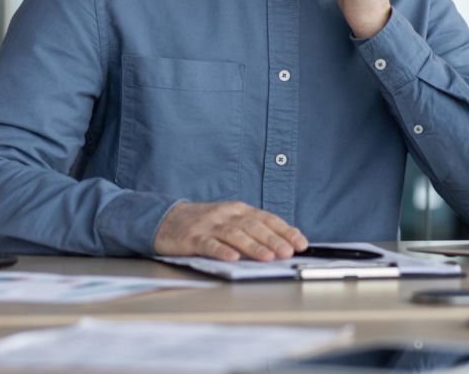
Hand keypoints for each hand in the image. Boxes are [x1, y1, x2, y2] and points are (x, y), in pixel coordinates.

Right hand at [154, 201, 307, 261]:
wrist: (167, 219)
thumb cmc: (205, 224)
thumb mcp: (230, 221)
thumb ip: (251, 231)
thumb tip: (281, 245)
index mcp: (239, 210)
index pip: (267, 219)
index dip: (285, 230)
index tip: (301, 243)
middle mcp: (227, 214)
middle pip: (254, 226)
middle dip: (274, 240)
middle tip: (288, 253)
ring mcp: (209, 225)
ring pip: (235, 234)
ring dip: (253, 246)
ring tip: (268, 257)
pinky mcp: (192, 238)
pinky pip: (209, 244)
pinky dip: (222, 251)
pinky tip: (233, 258)